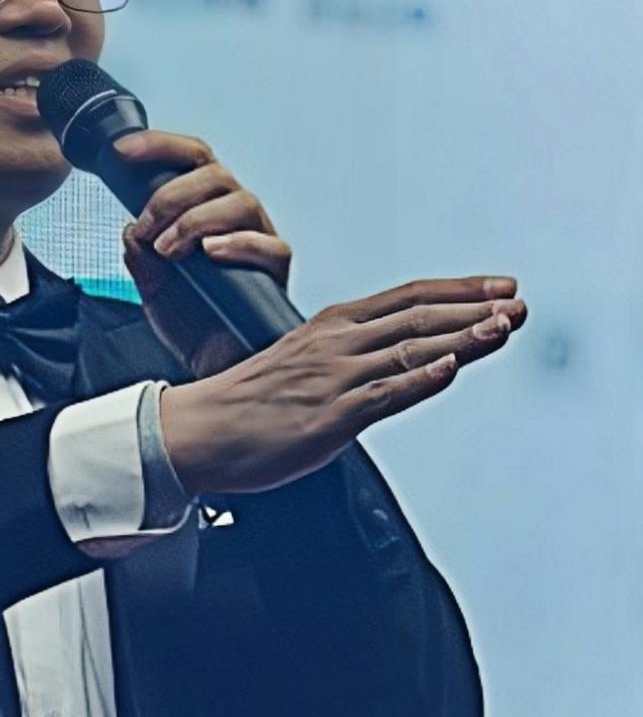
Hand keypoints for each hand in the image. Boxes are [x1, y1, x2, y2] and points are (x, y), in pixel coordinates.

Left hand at [115, 130, 290, 375]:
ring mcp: (260, 240)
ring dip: (195, 220)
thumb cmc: (191, 321)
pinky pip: (269, 245)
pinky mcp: (276, 271)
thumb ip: (140, 254)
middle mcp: (235, 216)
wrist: (213, 366)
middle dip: (171, 195)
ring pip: (241, 201)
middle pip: (215, 174)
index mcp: (205, 207)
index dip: (158, 147)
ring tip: (169, 251)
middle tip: (147, 229)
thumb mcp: (151, 285)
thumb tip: (132, 229)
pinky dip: (237, 244)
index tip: (120, 152)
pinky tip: (209, 254)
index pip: (190, 159)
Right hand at [160, 276, 527, 494]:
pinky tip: (448, 370)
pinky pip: (382, 396)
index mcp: (329, 327)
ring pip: (410, 352)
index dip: (457, 291)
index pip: (405, 298)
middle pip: (417, 318)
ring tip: (504, 327)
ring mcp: (335, 380)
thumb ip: (345, 358)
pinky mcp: (329, 418)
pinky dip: (418, 380)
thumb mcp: (299, 363)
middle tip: (518, 304)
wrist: (198, 430)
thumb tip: (389, 362)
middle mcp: (336, 345)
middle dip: (473, 309)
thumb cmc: (246, 403)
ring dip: (463, 338)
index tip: (497, 286)